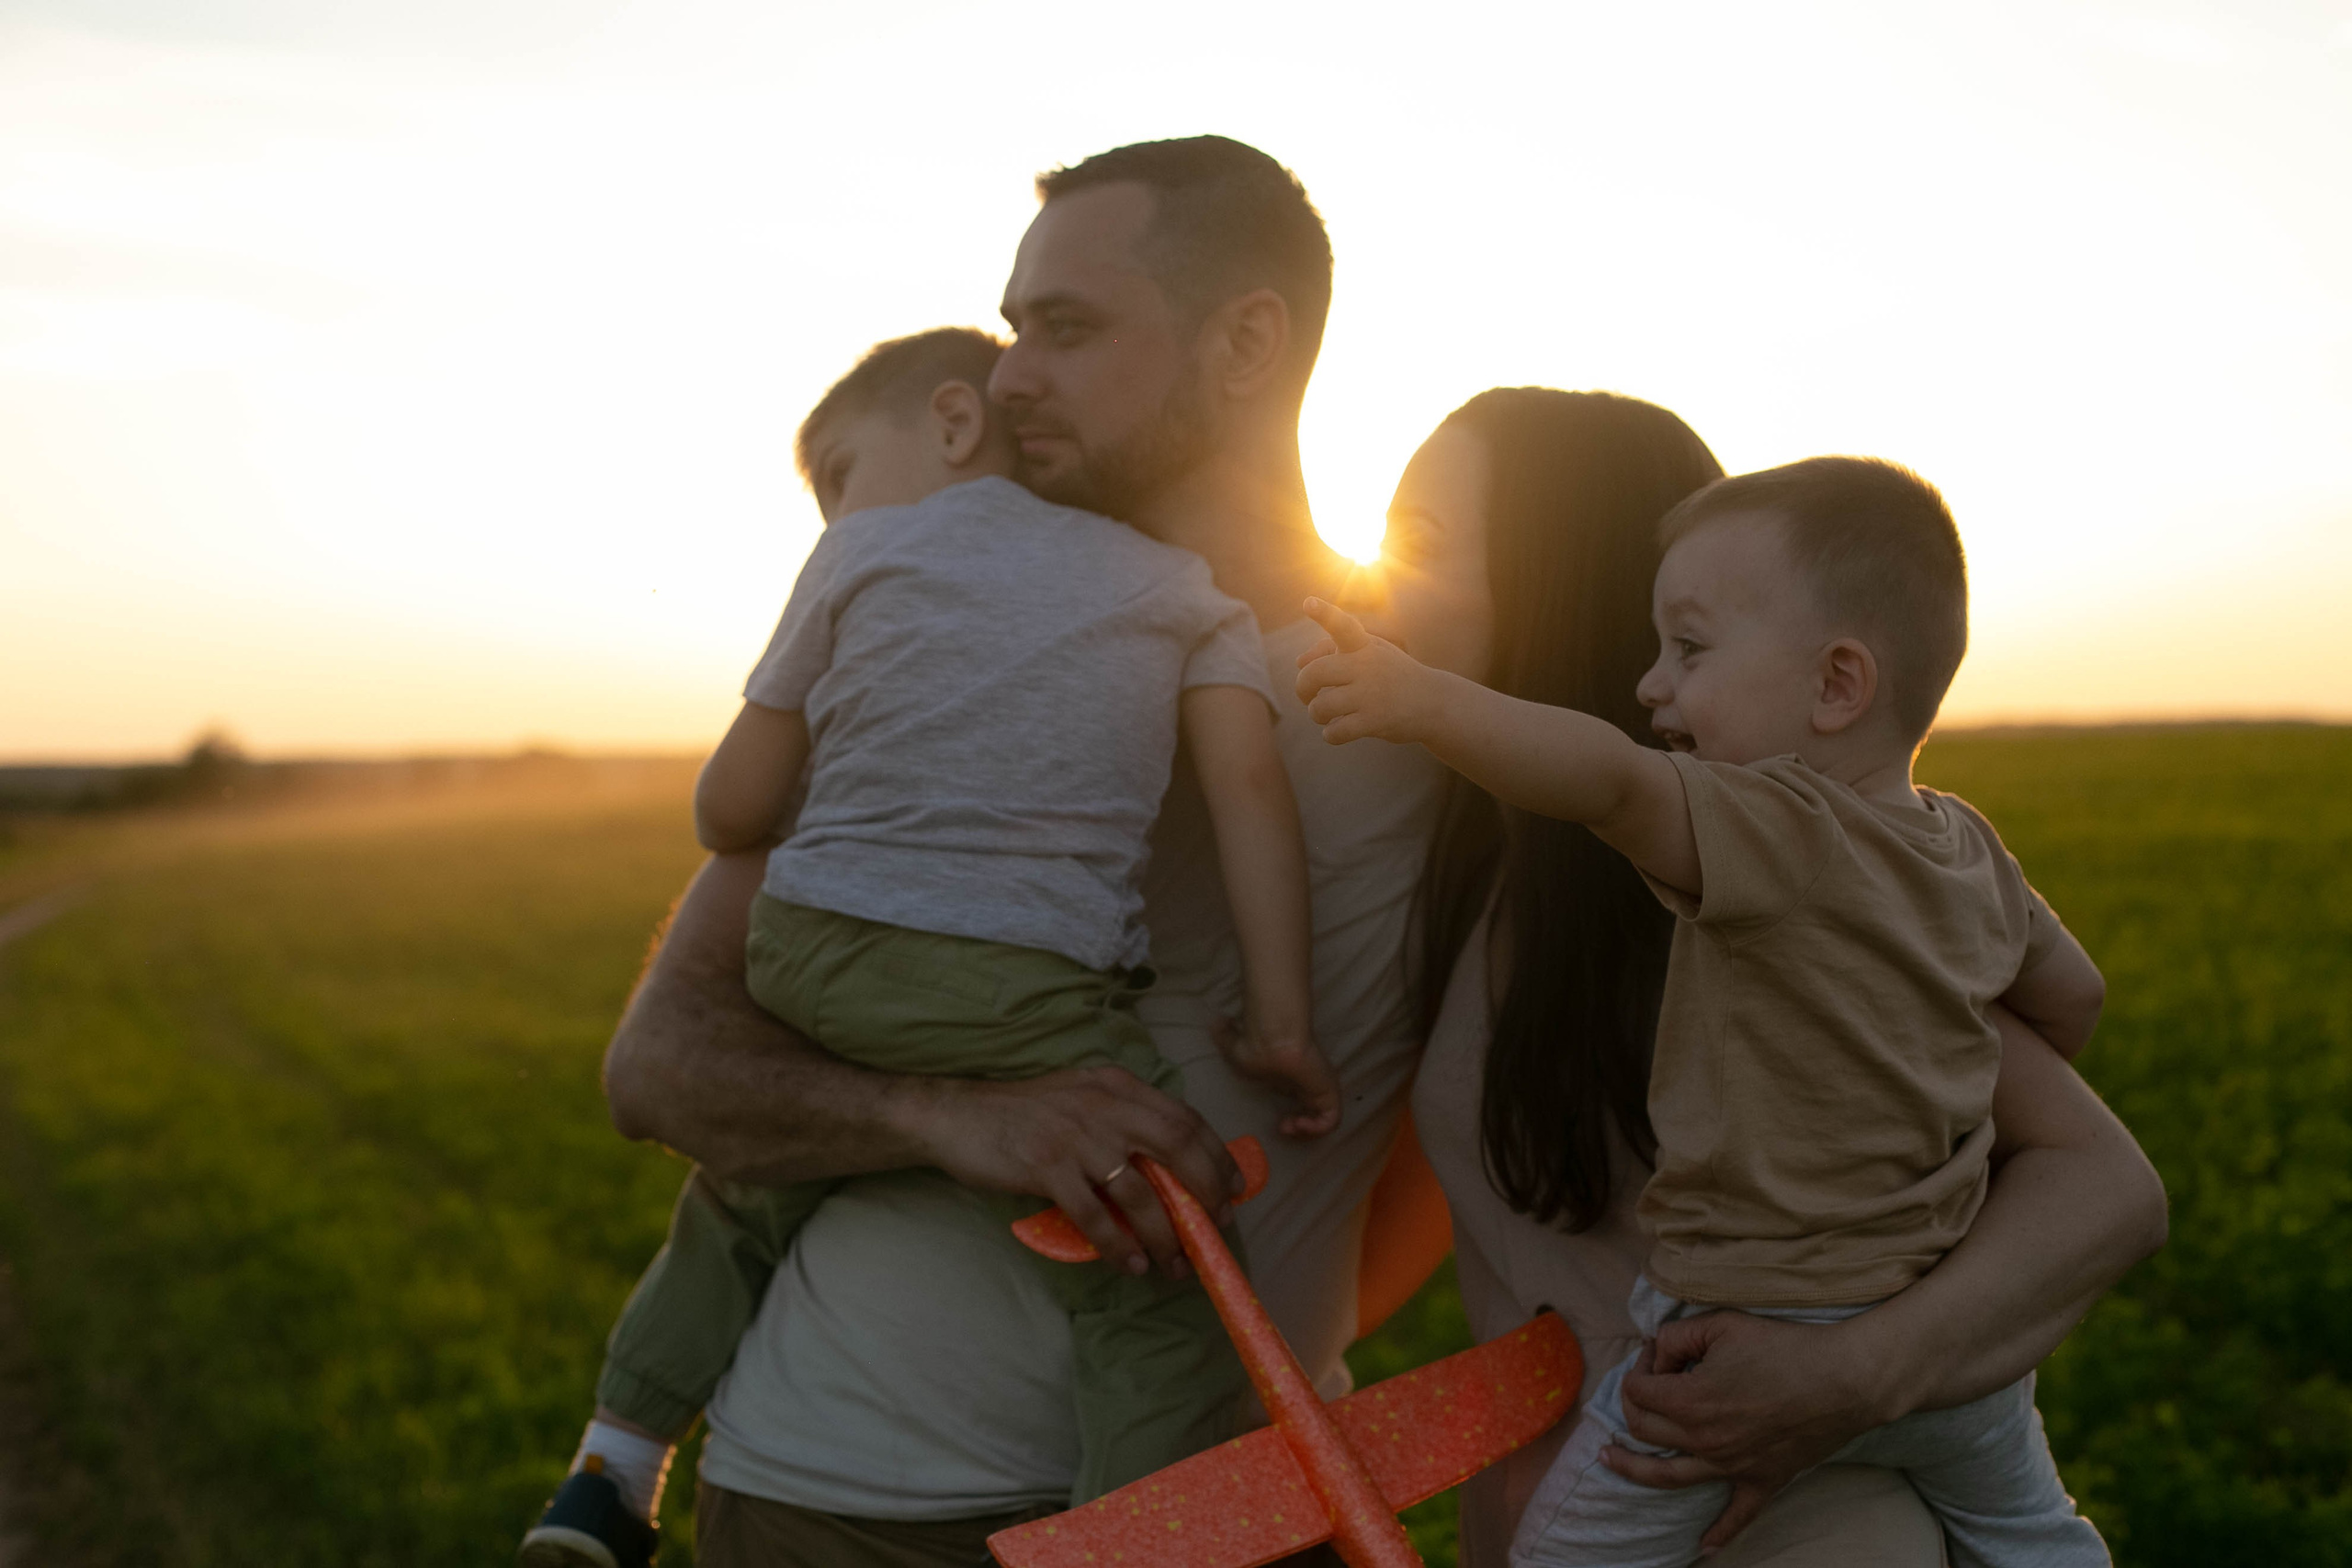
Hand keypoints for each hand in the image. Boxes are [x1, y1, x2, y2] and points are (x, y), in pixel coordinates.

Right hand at [893, 1064, 1243, 1279]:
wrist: (957, 1116)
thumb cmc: (1022, 1113)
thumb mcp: (1080, 1098)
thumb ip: (1121, 1118)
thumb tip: (1169, 1165)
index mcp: (1116, 1086)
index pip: (1184, 1117)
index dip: (1216, 1154)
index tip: (1235, 1187)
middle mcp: (1103, 1105)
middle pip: (1176, 1148)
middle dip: (1206, 1192)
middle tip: (1217, 1226)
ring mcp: (1076, 1136)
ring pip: (1139, 1192)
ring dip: (1164, 1234)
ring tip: (1175, 1264)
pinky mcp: (1047, 1167)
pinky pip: (1095, 1216)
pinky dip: (1119, 1245)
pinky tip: (1132, 1264)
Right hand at [1211, 1015, 1341, 1137]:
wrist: (1271, 1043)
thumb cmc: (1253, 1045)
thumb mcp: (1234, 1046)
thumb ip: (1226, 1037)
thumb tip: (1215, 1021)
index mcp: (1293, 1077)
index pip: (1300, 1103)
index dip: (1292, 1121)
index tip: (1277, 1124)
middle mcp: (1308, 1084)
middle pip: (1313, 1114)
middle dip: (1299, 1129)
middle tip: (1283, 1128)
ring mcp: (1319, 1087)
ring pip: (1324, 1120)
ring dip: (1307, 1133)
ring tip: (1290, 1128)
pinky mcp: (1329, 1092)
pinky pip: (1332, 1119)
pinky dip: (1317, 1130)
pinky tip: (1298, 1125)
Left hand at [1294, 597, 1444, 746]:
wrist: (1433, 702)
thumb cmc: (1391, 675)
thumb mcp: (1368, 653)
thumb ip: (1331, 650)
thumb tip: (1299, 662)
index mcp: (1364, 645)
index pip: (1342, 625)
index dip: (1324, 614)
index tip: (1308, 602)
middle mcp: (1367, 665)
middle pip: (1312, 674)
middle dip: (1302, 689)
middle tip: (1308, 695)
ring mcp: (1371, 694)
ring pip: (1320, 707)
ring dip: (1317, 715)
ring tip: (1328, 715)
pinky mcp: (1374, 721)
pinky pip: (1334, 733)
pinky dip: (1330, 735)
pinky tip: (1338, 730)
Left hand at [1602, 1311, 1897, 1552]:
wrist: (1844, 1379)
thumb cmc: (1784, 1347)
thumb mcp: (1721, 1325)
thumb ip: (1677, 1336)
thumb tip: (1658, 1351)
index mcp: (1689, 1402)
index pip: (1637, 1390)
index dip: (1640, 1367)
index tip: (1657, 1353)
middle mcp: (1703, 1440)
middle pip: (1644, 1430)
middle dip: (1633, 1405)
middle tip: (1643, 1387)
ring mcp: (1731, 1466)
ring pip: (1667, 1476)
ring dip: (1633, 1469)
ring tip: (1609, 1460)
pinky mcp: (1761, 1480)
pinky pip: (1736, 1516)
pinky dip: (1719, 1533)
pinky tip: (1703, 1547)